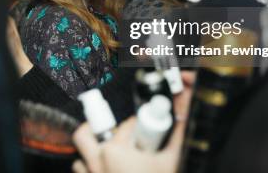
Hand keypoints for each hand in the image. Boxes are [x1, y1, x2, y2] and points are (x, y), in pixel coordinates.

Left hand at [72, 71, 194, 172]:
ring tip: (118, 154)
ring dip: (96, 148)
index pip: (129, 123)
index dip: (142, 123)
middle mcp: (96, 161)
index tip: (152, 130)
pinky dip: (91, 166)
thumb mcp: (174, 159)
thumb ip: (180, 129)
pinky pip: (80, 168)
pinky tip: (110, 169)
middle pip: (92, 131)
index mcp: (115, 151)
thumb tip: (186, 101)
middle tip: (130, 139)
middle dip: (112, 130)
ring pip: (81, 149)